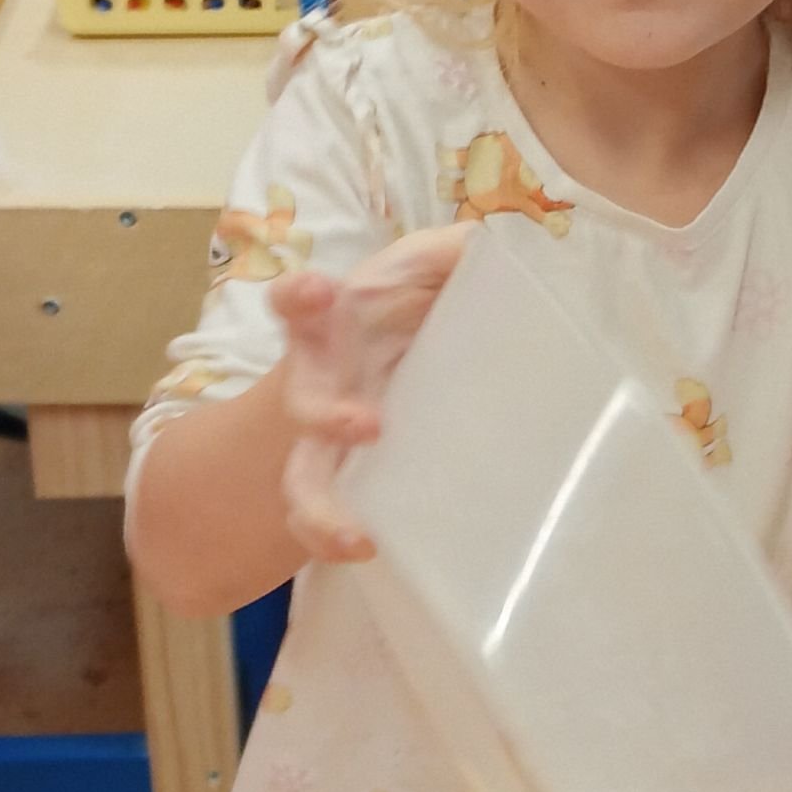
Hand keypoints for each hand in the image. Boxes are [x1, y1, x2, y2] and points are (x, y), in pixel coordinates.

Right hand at [270, 227, 470, 562]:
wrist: (381, 364)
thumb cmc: (403, 311)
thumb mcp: (427, 273)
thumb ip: (452, 254)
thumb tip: (492, 241)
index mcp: (334, 324)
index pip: (300, 303)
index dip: (300, 297)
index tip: (315, 292)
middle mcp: (320, 380)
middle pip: (299, 400)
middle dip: (321, 414)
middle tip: (367, 424)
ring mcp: (325, 438)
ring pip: (301, 478)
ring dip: (319, 506)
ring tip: (355, 535)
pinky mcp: (342, 478)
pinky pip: (319, 519)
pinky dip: (331, 539)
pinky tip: (366, 550)